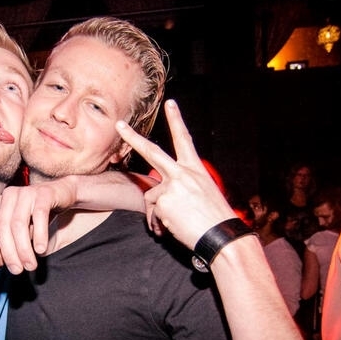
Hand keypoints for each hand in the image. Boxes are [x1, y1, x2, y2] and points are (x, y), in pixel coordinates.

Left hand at [0, 179, 76, 273]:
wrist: (62, 195)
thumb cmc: (37, 216)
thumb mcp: (20, 229)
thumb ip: (9, 241)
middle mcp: (8, 196)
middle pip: (2, 228)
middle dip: (8, 252)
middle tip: (17, 270)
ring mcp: (25, 192)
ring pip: (18, 224)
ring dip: (23, 248)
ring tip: (30, 265)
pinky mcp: (44, 193)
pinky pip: (39, 215)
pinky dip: (39, 235)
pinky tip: (40, 250)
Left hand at [116, 99, 236, 249]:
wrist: (221, 235)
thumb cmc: (214, 219)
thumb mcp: (204, 193)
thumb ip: (183, 187)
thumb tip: (164, 195)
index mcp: (195, 169)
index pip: (184, 139)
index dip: (176, 120)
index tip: (170, 104)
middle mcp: (182, 173)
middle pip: (152, 151)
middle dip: (133, 137)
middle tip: (119, 125)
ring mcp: (171, 186)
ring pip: (151, 197)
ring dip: (156, 214)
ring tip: (170, 226)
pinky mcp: (163, 201)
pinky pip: (152, 214)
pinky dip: (158, 224)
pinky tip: (170, 230)